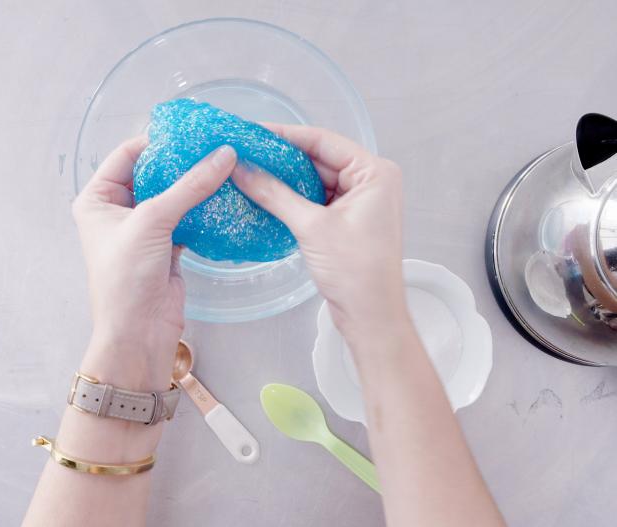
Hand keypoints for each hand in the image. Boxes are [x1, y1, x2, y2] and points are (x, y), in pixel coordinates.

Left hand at [72, 139, 236, 387]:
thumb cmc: (126, 278)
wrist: (138, 333)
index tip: (191, 131)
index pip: (127, 155)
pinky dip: (203, 208)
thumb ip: (190, 186)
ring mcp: (143, 229)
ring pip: (172, 196)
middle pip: (153, 174)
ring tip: (224, 164)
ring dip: (195, 184)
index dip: (157, 141)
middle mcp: (117, 211)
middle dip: (182, 161)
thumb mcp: (153, 222)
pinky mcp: (167, 246)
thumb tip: (223, 155)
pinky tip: (224, 195)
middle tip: (214, 144)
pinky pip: (187, 217)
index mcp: (97, 199)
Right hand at [231, 124, 405, 334]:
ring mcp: (359, 202)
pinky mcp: (347, 220)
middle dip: (282, 159)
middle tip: (246, 152)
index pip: (323, 142)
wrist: (371, 315)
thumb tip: (244, 170)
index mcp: (375, 173)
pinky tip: (266, 195)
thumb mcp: (311, 227)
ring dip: (285, 179)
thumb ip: (275, 194)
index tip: (255, 132)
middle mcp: (371, 182)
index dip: (286, 136)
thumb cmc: (357, 272)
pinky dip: (292, 198)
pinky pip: (315, 199)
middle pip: (318, 159)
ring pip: (314, 180)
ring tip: (250, 171)